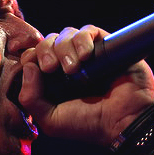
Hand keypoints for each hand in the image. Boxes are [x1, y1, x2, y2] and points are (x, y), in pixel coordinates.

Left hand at [17, 25, 153, 146]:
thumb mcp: (50, 120)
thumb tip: (28, 66)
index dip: (30, 59)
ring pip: (65, 34)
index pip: (32, 58)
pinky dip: (83, 38)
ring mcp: (87, 55)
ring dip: (64, 47)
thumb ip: (30, 98)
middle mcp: (68, 65)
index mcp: (52, 81)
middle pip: (46, 42)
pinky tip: (87, 55)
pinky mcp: (104, 46)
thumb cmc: (89, 124)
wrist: (125, 120)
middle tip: (52, 68)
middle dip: (45, 51)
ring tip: (74, 68)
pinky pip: (87, 30)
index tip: (38, 71)